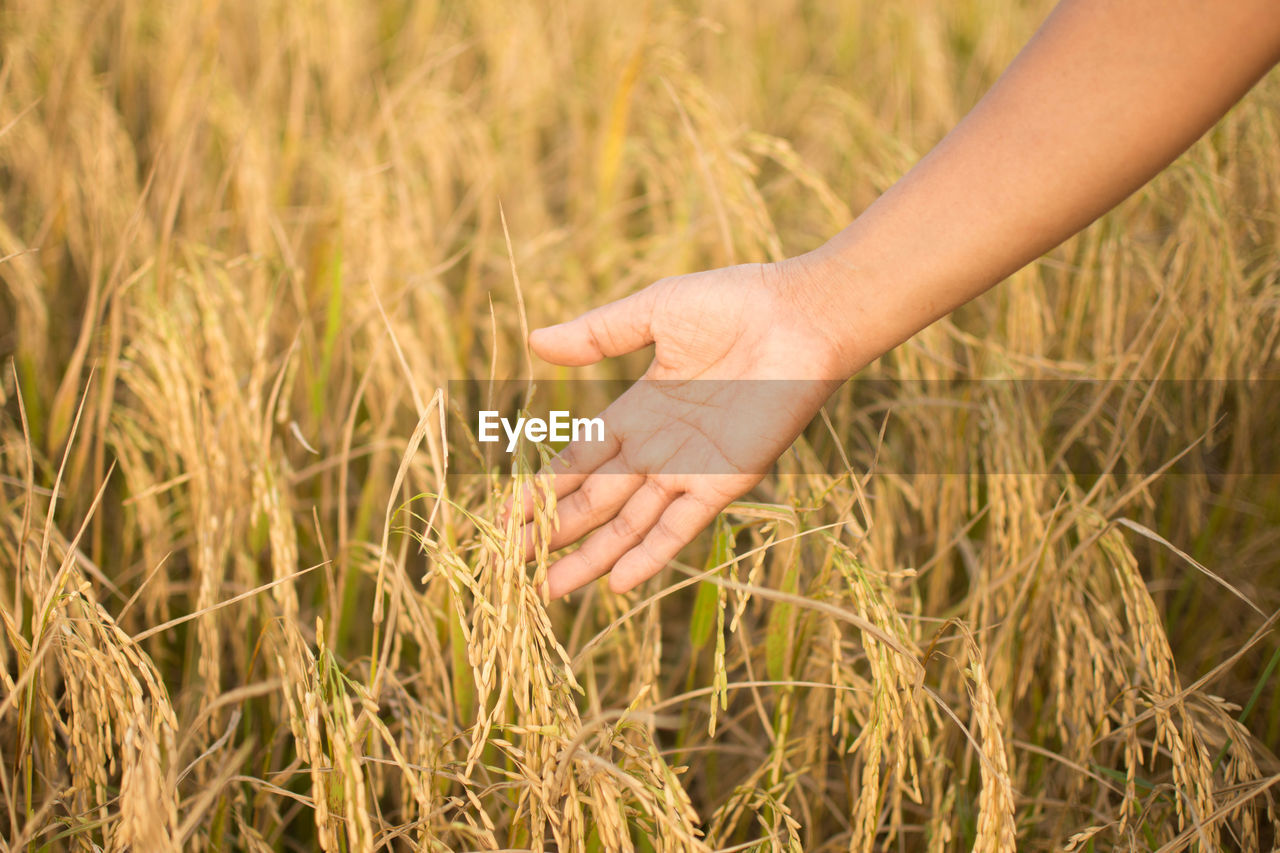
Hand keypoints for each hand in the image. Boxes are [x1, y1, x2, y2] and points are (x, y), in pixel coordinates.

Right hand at [516, 255, 853, 598]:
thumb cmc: (733, 304)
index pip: (578, 461)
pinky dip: (650, 554)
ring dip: (591, 555)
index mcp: (638, 410)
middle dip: (553, 534)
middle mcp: (659, 448)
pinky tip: (618, 584)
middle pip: (594, 501)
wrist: (801, 316)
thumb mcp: (654, 313)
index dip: (541, 490)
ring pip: (628, 523)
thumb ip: (598, 335)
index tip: (505, 518)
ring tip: (550, 590)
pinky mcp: (725, 480)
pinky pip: (681, 525)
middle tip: (511, 568)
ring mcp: (690, 469)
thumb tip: (534, 341)